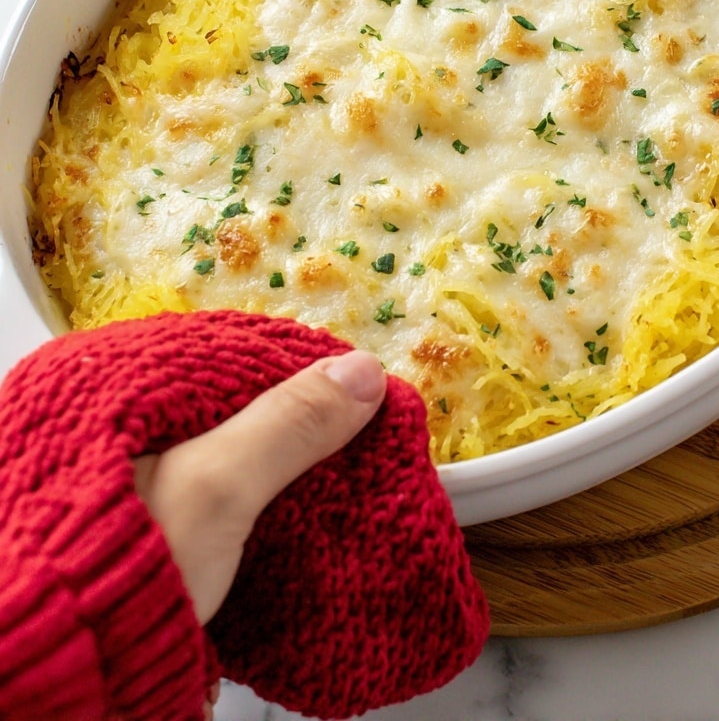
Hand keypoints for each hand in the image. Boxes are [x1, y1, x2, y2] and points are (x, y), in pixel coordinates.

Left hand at [133, 349, 385, 625]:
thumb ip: (286, 425)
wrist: (54, 667)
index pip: (226, 349)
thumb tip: (366, 370)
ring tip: (328, 474)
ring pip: (216, 440)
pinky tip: (278, 511)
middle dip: (287, 417)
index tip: (354, 394)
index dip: (295, 368)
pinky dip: (243, 493)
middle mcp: (106, 412)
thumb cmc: (124, 567)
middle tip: (350, 438)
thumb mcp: (214, 489)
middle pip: (224, 396)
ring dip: (270, 458)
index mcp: (111, 382)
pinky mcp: (129, 514)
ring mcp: (116, 465)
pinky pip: (201, 482)